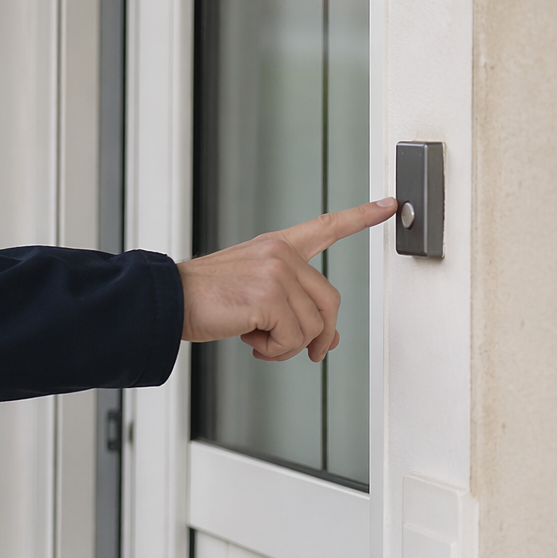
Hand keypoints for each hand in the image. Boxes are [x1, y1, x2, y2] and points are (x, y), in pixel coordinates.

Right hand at [178, 198, 397, 362]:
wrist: (166, 301)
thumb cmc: (203, 299)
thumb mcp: (254, 298)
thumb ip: (293, 308)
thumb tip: (331, 339)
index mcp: (275, 246)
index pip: (324, 227)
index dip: (360, 217)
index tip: (390, 205)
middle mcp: (279, 253)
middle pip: (330, 301)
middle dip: (319, 335)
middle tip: (303, 352)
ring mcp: (276, 271)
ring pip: (313, 326)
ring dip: (286, 346)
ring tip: (256, 339)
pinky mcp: (269, 296)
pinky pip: (294, 338)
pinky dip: (274, 351)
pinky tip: (249, 340)